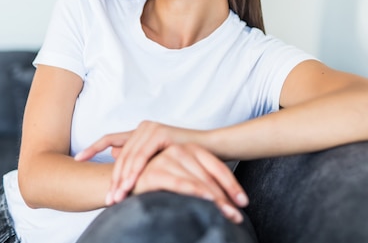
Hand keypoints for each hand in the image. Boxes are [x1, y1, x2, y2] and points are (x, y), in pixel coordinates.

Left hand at [75, 121, 200, 203]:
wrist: (211, 150)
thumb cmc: (186, 156)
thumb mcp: (157, 158)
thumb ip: (136, 155)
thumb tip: (114, 157)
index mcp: (139, 132)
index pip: (110, 139)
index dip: (92, 148)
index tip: (76, 159)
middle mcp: (143, 127)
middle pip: (119, 154)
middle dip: (112, 177)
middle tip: (105, 196)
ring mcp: (152, 128)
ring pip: (130, 157)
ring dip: (122, 178)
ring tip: (116, 196)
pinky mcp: (161, 134)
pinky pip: (144, 156)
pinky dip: (136, 172)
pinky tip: (130, 185)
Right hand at [132, 143, 248, 222]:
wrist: (124, 184)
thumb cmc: (156, 184)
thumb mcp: (184, 179)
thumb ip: (200, 181)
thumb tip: (229, 201)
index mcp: (191, 149)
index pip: (217, 167)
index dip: (232, 186)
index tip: (243, 203)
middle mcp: (180, 150)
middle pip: (210, 177)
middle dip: (225, 199)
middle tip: (237, 218)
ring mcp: (167, 159)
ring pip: (199, 182)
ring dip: (216, 202)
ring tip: (227, 217)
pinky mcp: (155, 171)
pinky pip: (181, 184)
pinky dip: (195, 194)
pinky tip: (207, 204)